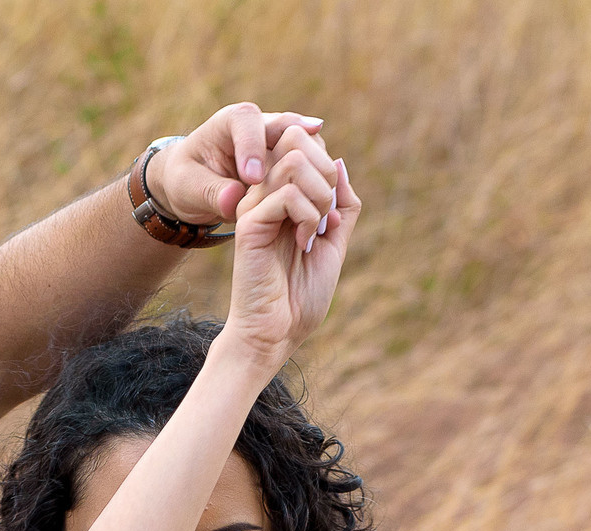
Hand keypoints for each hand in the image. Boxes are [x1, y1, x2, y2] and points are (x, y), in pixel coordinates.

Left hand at [151, 103, 332, 225]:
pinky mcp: (293, 159)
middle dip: (298, 158)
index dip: (253, 147)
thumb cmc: (187, 182)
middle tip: (298, 192)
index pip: (248, 122)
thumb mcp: (189, 189)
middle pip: (291, 128)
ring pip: (311, 145)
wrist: (198, 184)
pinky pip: (314, 165)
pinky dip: (319, 184)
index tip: (253, 179)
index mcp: (231, 122)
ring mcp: (281, 141)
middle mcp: (262, 124)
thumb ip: (211, 193)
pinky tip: (320, 207)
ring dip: (315, 172)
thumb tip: (235, 199)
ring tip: (315, 201)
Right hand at [219, 143, 360, 374]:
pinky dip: (308, 216)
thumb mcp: (336, 242)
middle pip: (298, 139)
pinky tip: (304, 243)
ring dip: (321, 196)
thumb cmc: (301, 294)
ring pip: (294, 160)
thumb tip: (339, 161)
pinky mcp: (248, 222)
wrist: (277, 332)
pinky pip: (287, 193)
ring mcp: (253, 204)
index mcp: (281, 192)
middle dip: (327, 174)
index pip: (306, 142)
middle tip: (328, 217)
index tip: (334, 211)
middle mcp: (263, 192)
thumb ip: (342, 203)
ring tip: (317, 230)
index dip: (330, 166)